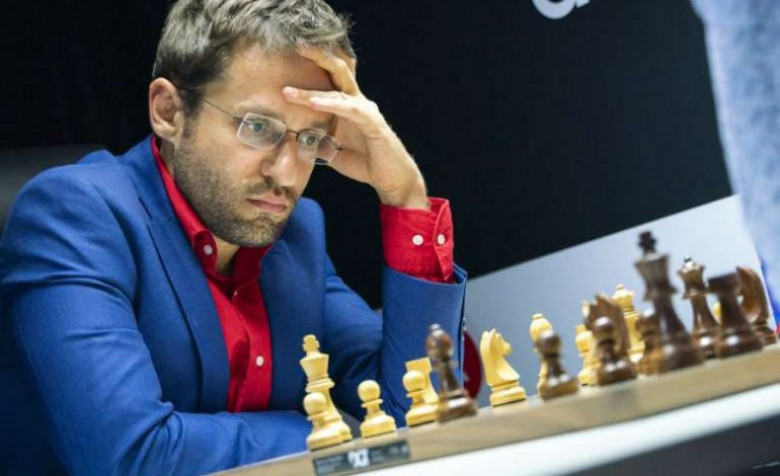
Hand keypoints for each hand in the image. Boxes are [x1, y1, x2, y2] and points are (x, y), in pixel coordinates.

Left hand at [282, 46, 428, 208]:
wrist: (392, 180)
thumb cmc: (365, 163)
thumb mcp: (332, 151)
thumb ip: (316, 142)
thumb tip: (292, 139)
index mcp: (348, 106)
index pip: (331, 78)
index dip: (315, 63)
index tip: (292, 53)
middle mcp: (358, 102)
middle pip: (338, 71)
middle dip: (318, 57)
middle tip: (297, 46)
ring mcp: (366, 111)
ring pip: (337, 93)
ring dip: (311, 93)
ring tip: (288, 91)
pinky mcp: (373, 123)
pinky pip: (350, 109)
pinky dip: (330, 105)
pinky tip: (314, 103)